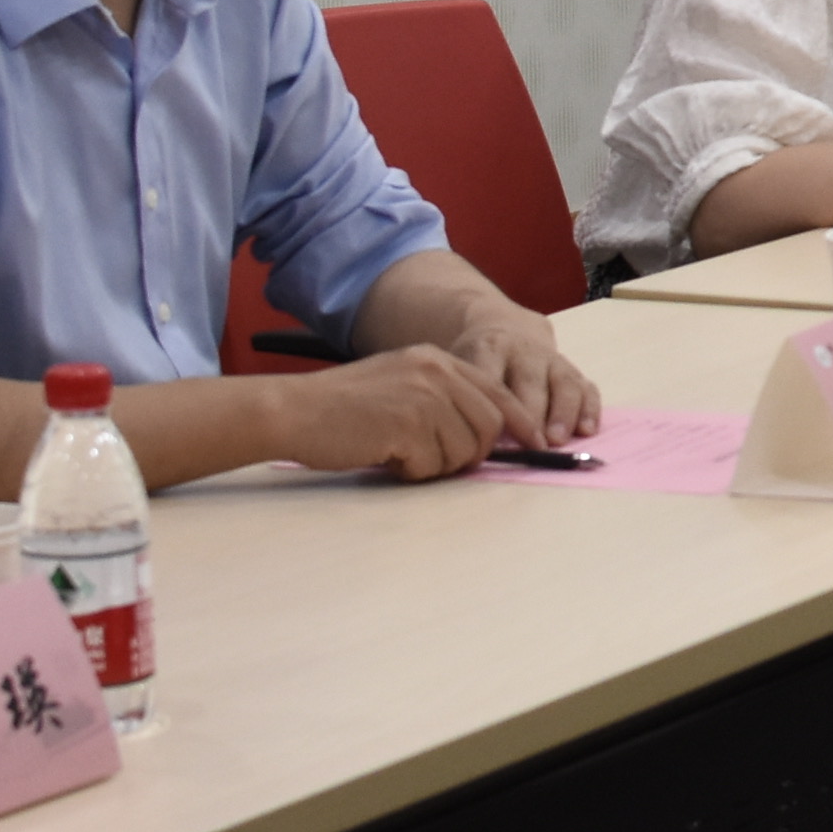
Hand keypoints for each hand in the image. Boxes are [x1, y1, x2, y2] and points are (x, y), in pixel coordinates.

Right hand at [277, 345, 527, 482]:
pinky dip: (413, 471)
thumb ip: (443, 398)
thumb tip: (486, 434)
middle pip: (490, 426)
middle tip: (436, 460)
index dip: (521, 423)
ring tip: (401, 454)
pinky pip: (432, 465)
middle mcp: (438, 372)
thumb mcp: (401, 383)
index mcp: (439, 360)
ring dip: (437, 465)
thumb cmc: (343, 407)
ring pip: (464, 450)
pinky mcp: (407, 426)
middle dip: (472, 453)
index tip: (538, 445)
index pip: (499, 393)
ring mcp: (424, 397)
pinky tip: (386, 457)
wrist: (294, 410)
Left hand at [447, 305, 604, 446]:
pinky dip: (589, 408)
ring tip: (559, 440)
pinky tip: (587, 430)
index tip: (499, 440)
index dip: (498, 410)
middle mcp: (524, 351)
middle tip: (534, 445)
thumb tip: (472, 441)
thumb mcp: (462, 366)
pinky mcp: (571, 368)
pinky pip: (586, 386)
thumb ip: (468, 395)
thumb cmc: (476, 360)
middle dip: (534, 414)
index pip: (495, 380)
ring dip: (563, 413)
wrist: (503, 327)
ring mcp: (552, 358)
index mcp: (489, 348)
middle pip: (531, 382)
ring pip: (564, 382)